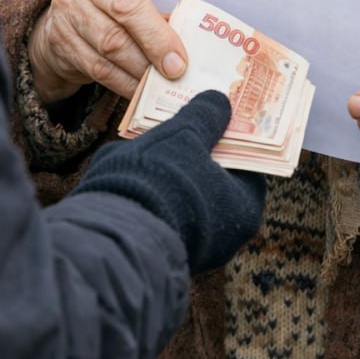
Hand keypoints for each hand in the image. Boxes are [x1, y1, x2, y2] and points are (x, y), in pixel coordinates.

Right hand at [28, 0, 186, 102]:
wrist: (59, 17)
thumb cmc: (102, 2)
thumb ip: (147, 12)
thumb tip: (184, 39)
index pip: (127, 3)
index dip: (156, 34)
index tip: (178, 59)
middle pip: (115, 35)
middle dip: (149, 58)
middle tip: (174, 75)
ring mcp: (62, 25)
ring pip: (105, 58)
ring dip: (137, 76)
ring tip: (160, 85)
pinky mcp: (58, 50)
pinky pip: (97, 73)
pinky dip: (123, 84)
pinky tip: (140, 90)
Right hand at [74, 90, 265, 273]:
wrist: (114, 239)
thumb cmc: (162, 181)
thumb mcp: (184, 136)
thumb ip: (203, 116)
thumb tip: (219, 101)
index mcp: (244, 207)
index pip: (244, 162)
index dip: (228, 135)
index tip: (213, 116)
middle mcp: (227, 237)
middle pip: (215, 182)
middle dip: (197, 156)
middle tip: (181, 127)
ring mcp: (195, 251)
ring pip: (186, 200)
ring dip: (172, 176)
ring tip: (150, 149)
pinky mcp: (162, 257)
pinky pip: (164, 217)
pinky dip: (155, 198)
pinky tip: (134, 177)